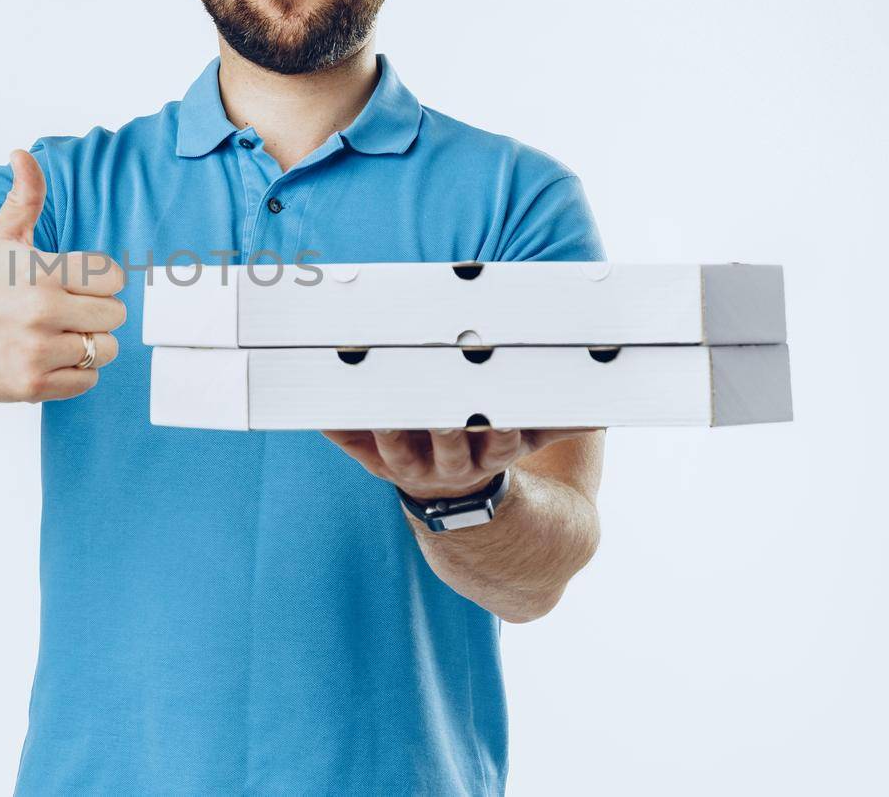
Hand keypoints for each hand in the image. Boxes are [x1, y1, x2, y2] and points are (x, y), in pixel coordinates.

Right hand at [0, 149, 126, 403]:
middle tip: (70, 309)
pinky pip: (87, 380)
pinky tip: (51, 355)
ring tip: (62, 332)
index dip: (100, 279)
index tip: (79, 281)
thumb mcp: (0, 234)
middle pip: (115, 315)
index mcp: (41, 272)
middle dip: (98, 311)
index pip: (113, 277)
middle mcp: (40, 312)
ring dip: (89, 342)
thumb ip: (25, 195)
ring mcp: (36, 352)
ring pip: (104, 349)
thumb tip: (22, 154)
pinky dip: (76, 371)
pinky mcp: (31, 384)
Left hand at [320, 427, 595, 499]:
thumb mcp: (524, 444)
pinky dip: (334, 425)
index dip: (495, 430)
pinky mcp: (374, 460)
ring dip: (382, 427)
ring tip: (372, 406)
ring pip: (394, 446)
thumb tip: (604, 412)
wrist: (457, 512)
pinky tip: (316, 407)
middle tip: (434, 406)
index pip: (496, 441)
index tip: (495, 414)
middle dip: (439, 425)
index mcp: (487, 455)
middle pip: (444, 443)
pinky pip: (351, 442)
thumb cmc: (490, 455)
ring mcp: (409, 465)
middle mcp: (448, 464)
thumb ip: (556, 426)